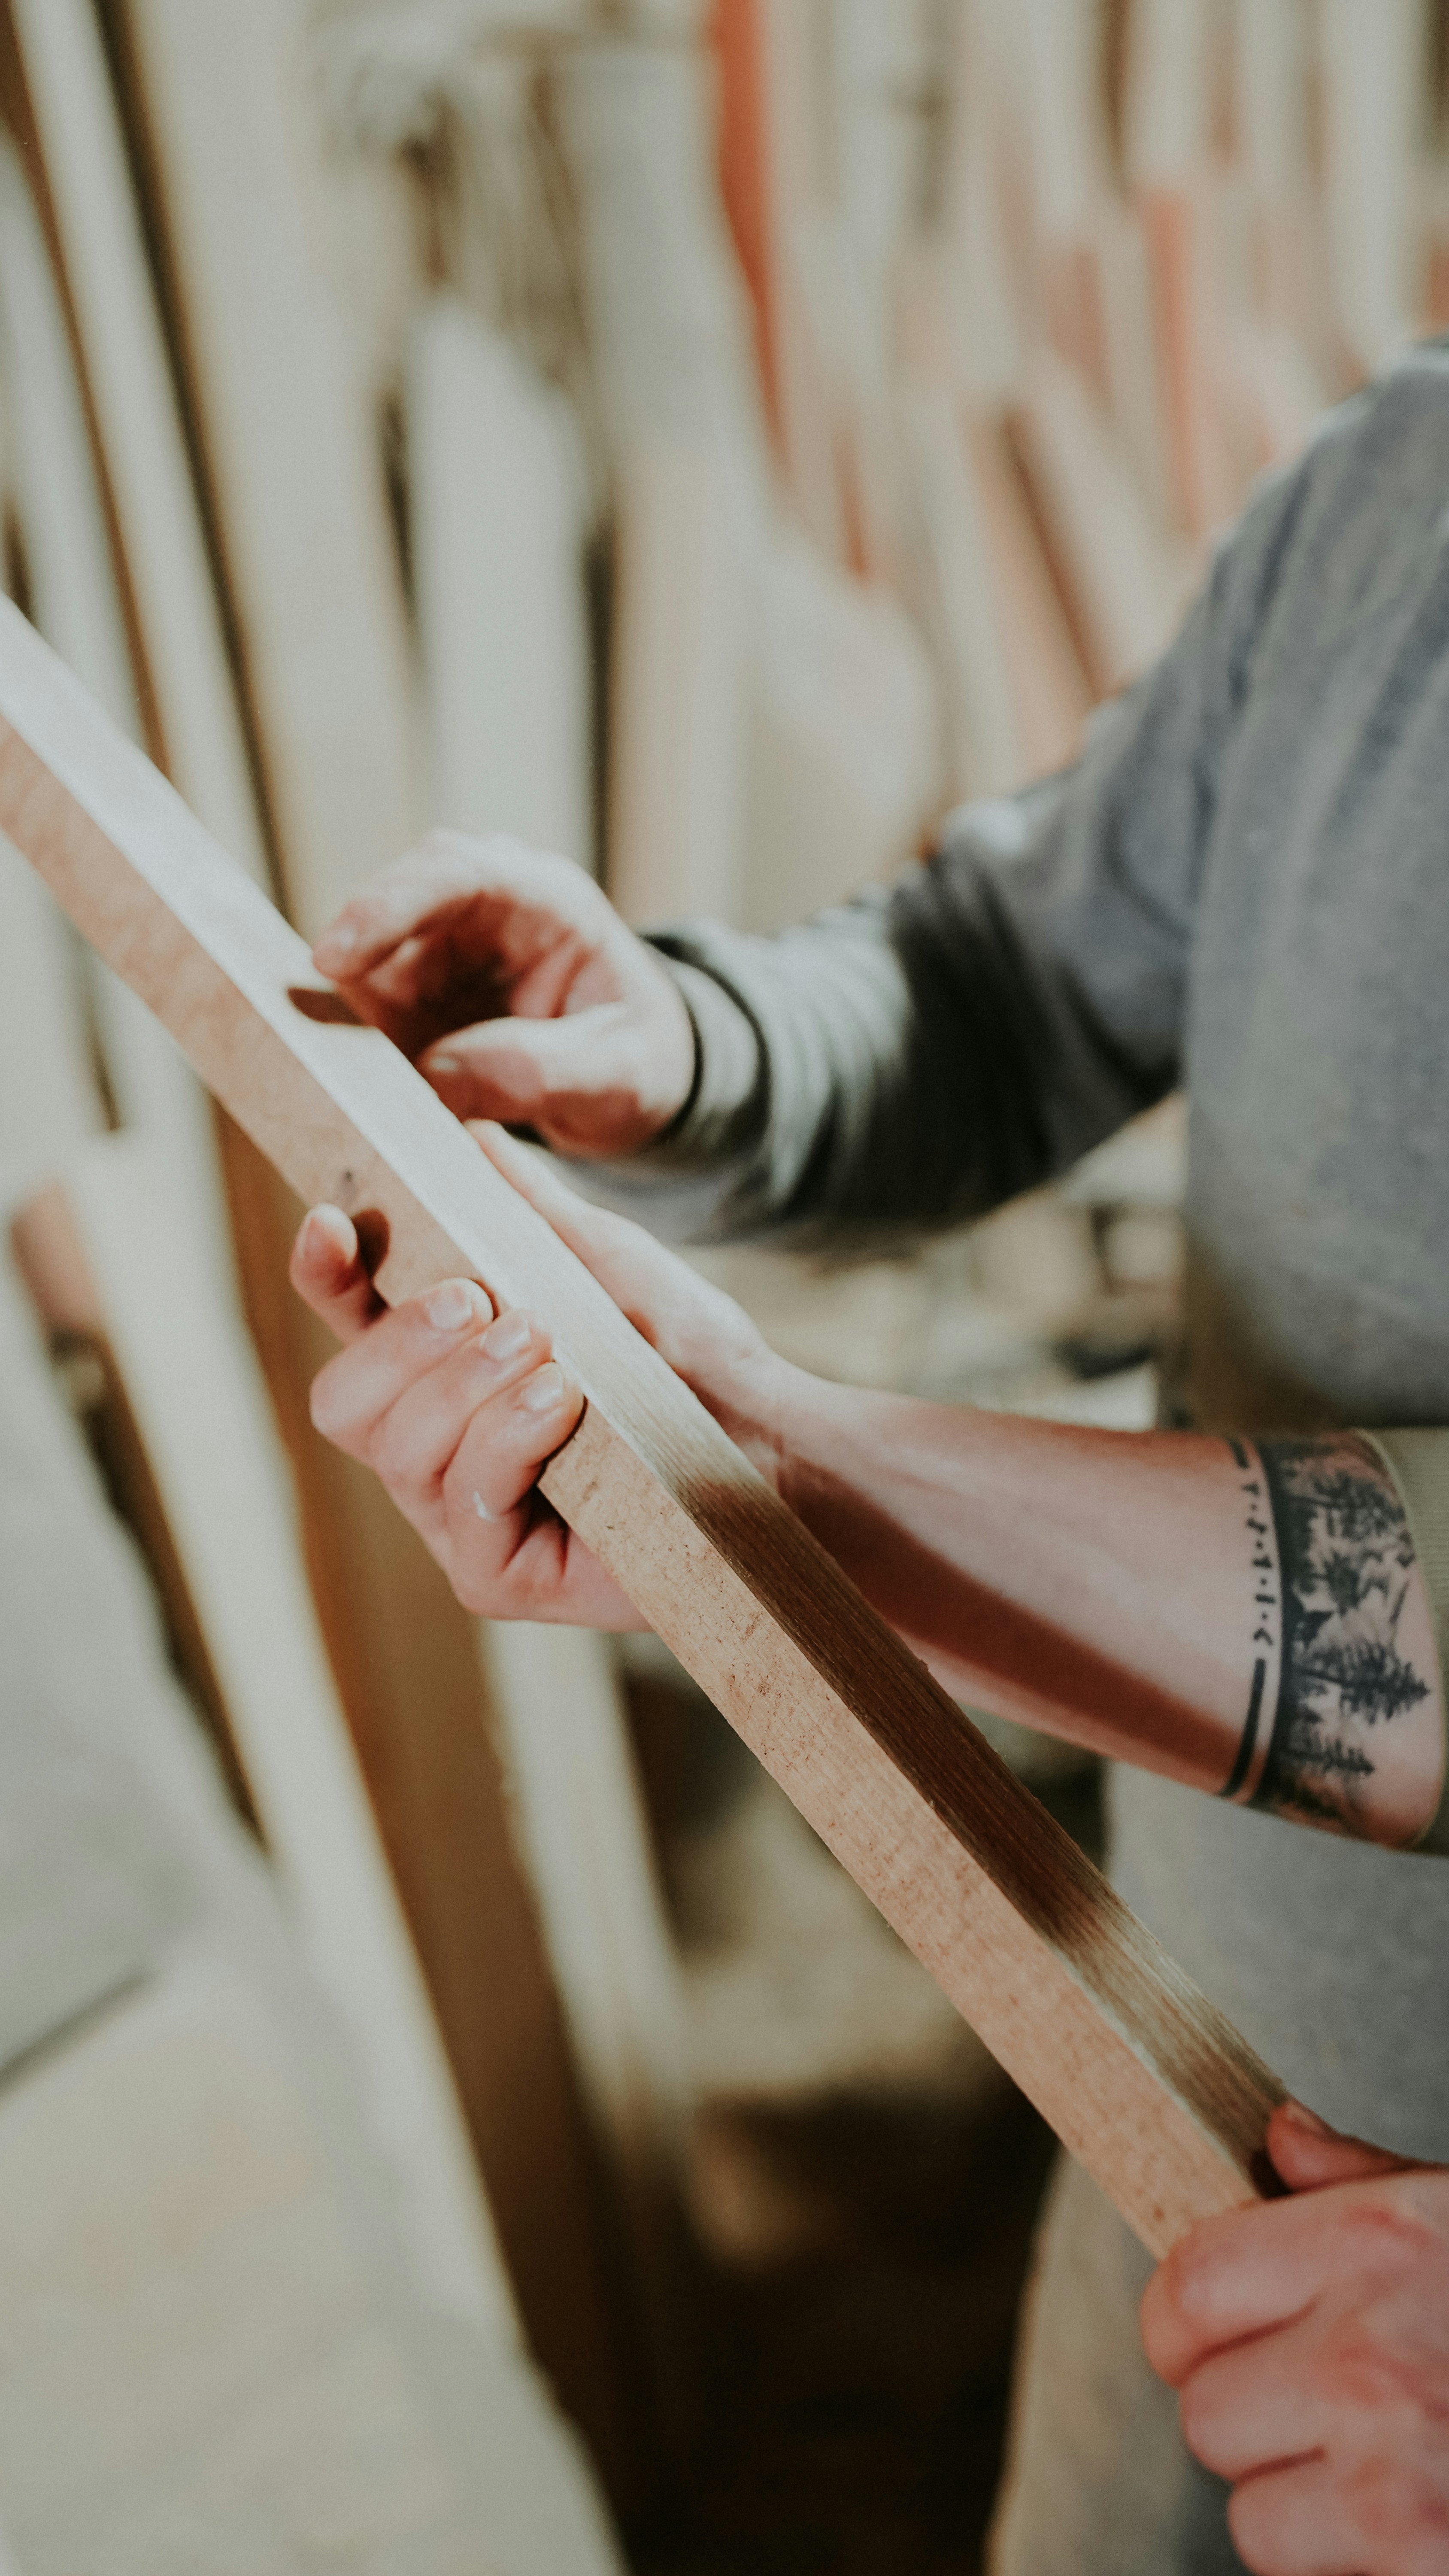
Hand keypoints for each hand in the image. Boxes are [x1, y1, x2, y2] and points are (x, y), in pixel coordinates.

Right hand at [290, 1124, 788, 1625]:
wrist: (771, 1439)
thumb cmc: (684, 1352)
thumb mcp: (600, 1261)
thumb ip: (523, 1206)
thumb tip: (462, 1133)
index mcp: (439, 1370)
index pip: (348, 1326)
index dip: (323, 1278)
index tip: (332, 1224)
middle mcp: (434, 1448)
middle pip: (343, 1401)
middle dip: (398, 1341)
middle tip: (473, 1297)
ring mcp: (459, 1519)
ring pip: (398, 1451)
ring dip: (462, 1384)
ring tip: (540, 1341)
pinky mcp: (498, 1577)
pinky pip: (463, 1505)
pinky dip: (504, 1440)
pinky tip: (558, 1402)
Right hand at [309, 830, 695, 1157]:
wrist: (629, 1080)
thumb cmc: (635, 1059)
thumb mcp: (617, 1073)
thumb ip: (540, 1070)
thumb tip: (434, 1074)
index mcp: (541, 899)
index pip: (452, 874)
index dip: (385, 908)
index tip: (333, 959)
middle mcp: (475, 914)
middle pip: (384, 920)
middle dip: (345, 979)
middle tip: (311, 1047)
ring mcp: (433, 957)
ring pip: (360, 980)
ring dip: (345, 1035)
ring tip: (342, 1095)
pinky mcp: (407, 1006)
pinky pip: (361, 1027)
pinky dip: (351, 1065)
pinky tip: (346, 1106)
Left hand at [1142, 2099, 1448, 2573]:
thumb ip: (1365, 2185)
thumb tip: (1282, 2138)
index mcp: (1378, 2247)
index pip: (1189, 2287)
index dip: (1186, 2324)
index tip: (1212, 2338)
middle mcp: (1370, 2360)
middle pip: (1206, 2414)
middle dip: (1255, 2421)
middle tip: (1332, 2415)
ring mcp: (1395, 2481)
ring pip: (1255, 2521)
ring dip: (1308, 2512)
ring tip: (1395, 2476)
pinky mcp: (1416, 2568)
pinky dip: (1355, 2572)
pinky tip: (1422, 2528)